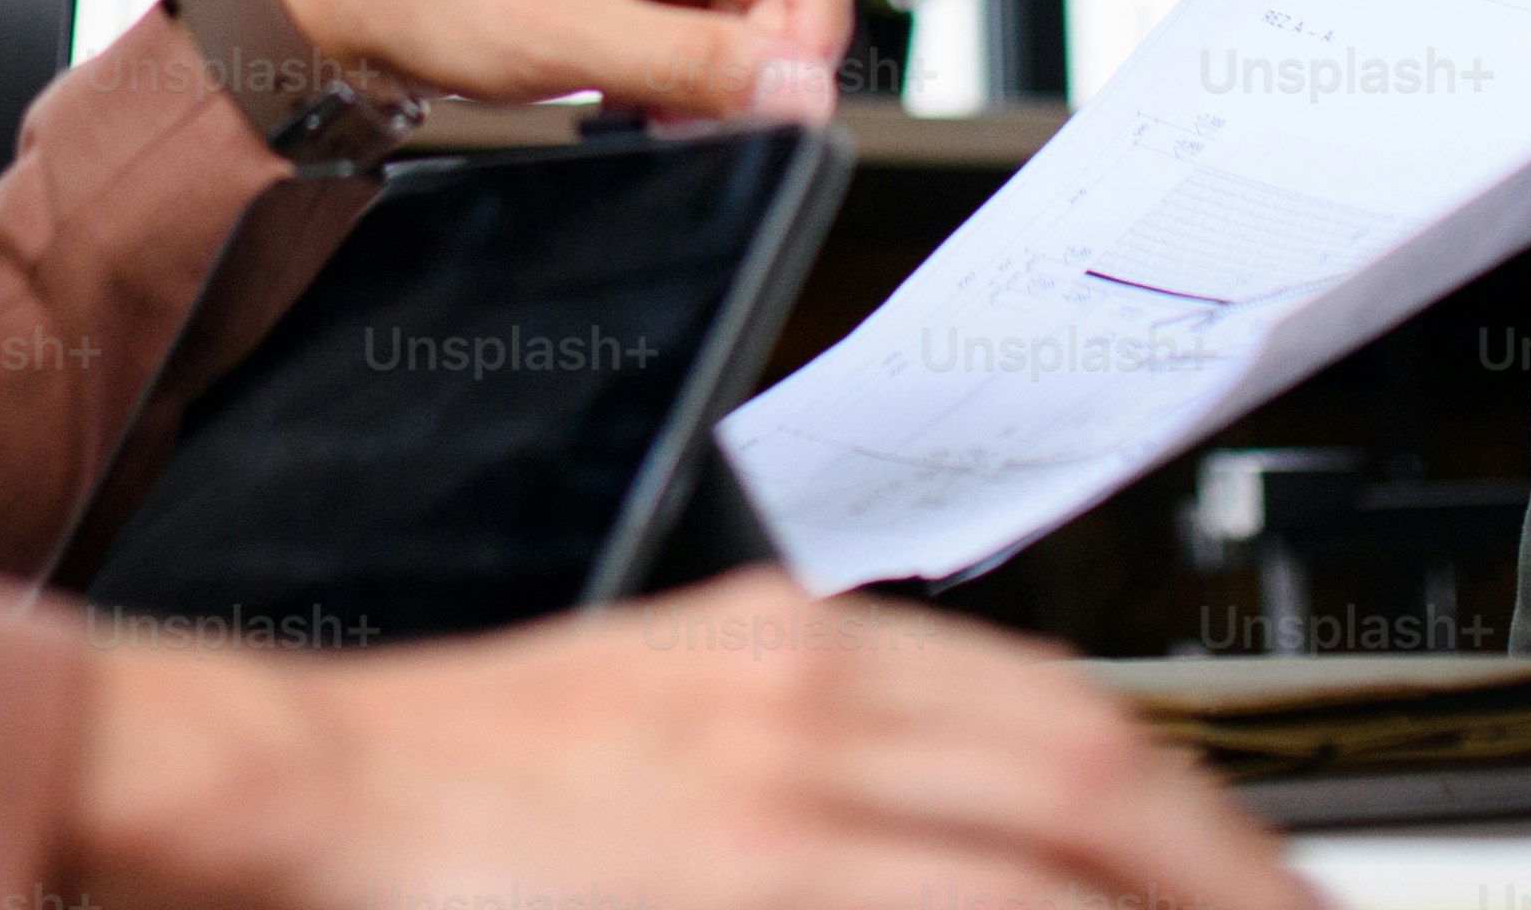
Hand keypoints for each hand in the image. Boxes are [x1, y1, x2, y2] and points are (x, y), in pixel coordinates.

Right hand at [70, 575, 1315, 909]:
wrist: (279, 790)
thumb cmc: (458, 787)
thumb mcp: (670, 717)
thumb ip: (819, 755)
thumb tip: (981, 826)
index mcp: (794, 647)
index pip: (1060, 716)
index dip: (1189, 808)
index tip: (1251, 874)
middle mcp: (806, 702)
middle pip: (1095, 774)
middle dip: (1229, 865)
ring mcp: (773, 801)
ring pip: (1045, 848)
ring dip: (1169, 899)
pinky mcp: (736, 878)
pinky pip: (941, 907)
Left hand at [255, 0, 845, 122]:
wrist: (350, 7)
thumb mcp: (569, 34)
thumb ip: (691, 64)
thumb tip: (801, 89)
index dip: (818, 3)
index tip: (799, 85)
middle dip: (763, 53)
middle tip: (723, 119)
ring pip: (745, 10)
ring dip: (724, 74)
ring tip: (665, 116)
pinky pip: (702, 32)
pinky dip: (690, 79)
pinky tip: (645, 110)